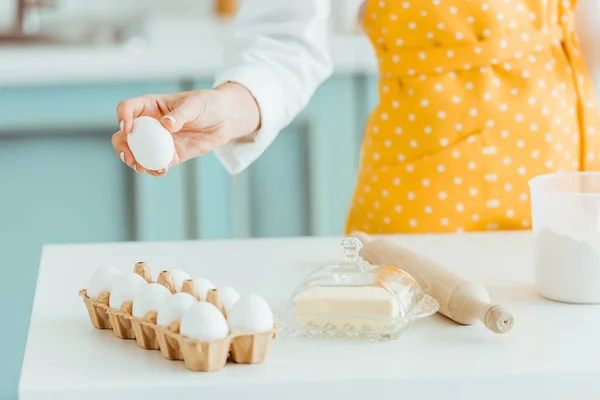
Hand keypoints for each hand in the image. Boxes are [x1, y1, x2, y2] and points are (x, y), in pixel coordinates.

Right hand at [112, 82, 260, 175]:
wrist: (225, 119)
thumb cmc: (208, 104)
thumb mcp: (194, 104)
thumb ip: (180, 114)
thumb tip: (166, 125)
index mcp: (151, 106)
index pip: (128, 108)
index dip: (123, 117)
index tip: (129, 128)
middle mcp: (151, 124)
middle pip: (125, 135)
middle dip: (122, 147)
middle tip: (129, 156)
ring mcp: (159, 141)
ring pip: (138, 153)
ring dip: (136, 162)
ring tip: (143, 168)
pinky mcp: (172, 154)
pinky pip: (157, 163)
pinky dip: (155, 168)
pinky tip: (161, 170)